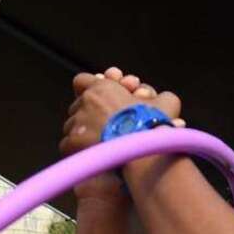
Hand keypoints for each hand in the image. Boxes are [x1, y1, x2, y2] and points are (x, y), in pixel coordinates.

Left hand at [60, 66, 183, 156]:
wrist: (142, 149)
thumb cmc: (153, 125)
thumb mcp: (166, 103)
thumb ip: (157, 97)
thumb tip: (152, 97)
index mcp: (102, 89)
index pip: (82, 81)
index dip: (90, 89)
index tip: (101, 98)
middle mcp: (84, 103)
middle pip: (79, 105)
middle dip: (91, 113)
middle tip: (106, 123)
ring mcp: (76, 124)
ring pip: (73, 125)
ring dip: (84, 131)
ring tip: (101, 140)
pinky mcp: (71, 143)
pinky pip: (68, 144)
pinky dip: (78, 148)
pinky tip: (92, 152)